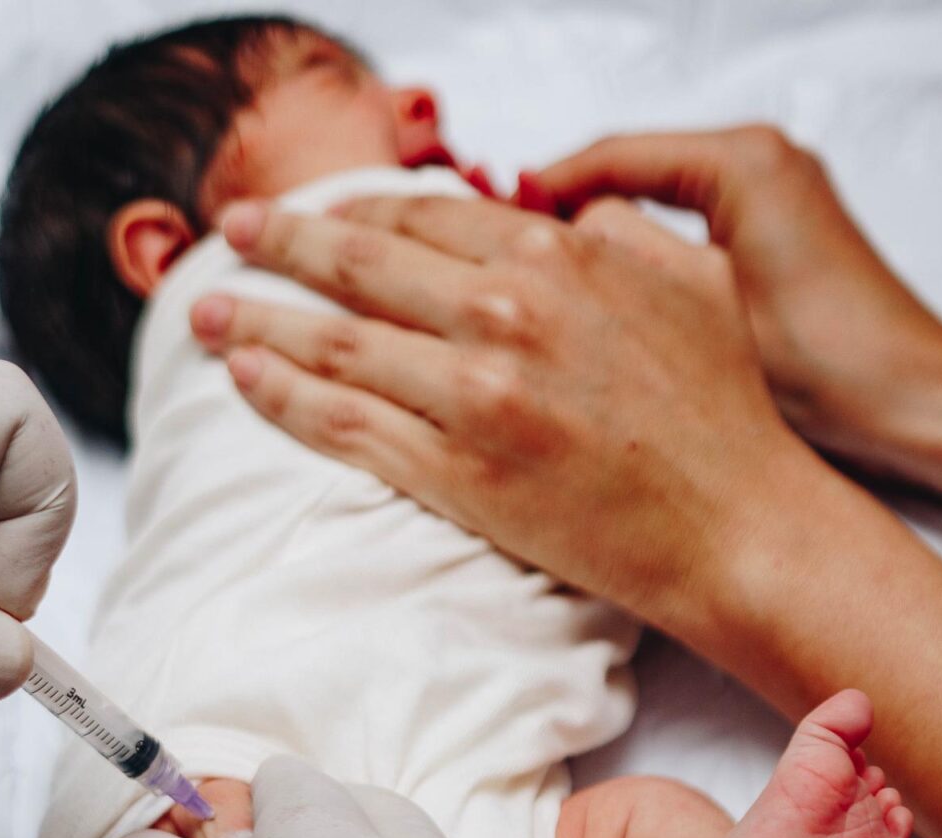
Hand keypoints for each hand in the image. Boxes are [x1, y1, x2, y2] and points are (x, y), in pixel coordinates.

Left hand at [189, 191, 846, 641]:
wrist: (736, 524)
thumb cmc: (723, 410)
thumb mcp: (690, 278)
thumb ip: (614, 229)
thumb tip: (552, 211)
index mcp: (556, 256)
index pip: (423, 218)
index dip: (357, 209)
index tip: (317, 210)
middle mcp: (504, 314)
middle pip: (360, 265)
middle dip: (283, 243)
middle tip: (235, 230)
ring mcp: (474, 396)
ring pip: (335, 344)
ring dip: (256, 321)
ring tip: (205, 309)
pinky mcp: (457, 472)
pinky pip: (347, 425)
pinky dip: (286, 397)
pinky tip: (246, 378)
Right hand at [534, 126, 941, 468]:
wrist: (925, 411)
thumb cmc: (837, 369)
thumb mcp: (706, 315)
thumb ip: (620, 268)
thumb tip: (535, 248)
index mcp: (744, 163)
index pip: (607, 159)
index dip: (534, 199)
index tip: (479, 237)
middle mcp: (763, 166)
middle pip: (625, 178)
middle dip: (557, 225)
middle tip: (494, 273)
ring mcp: (774, 204)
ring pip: (650, 215)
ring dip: (594, 254)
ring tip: (534, 302)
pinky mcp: (778, 249)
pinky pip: (681, 244)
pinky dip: (637, 275)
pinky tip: (599, 325)